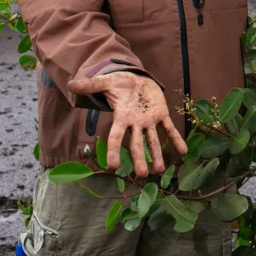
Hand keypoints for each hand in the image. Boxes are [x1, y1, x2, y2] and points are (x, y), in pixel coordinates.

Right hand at [69, 71, 186, 177]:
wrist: (136, 79)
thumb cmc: (119, 84)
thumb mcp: (105, 83)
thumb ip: (90, 85)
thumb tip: (71, 85)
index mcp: (121, 118)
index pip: (116, 138)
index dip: (114, 151)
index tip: (112, 167)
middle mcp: (135, 124)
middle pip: (136, 145)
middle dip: (139, 159)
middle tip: (143, 175)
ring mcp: (149, 121)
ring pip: (153, 141)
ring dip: (156, 155)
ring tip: (160, 170)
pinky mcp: (161, 114)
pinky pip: (169, 128)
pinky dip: (176, 139)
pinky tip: (184, 151)